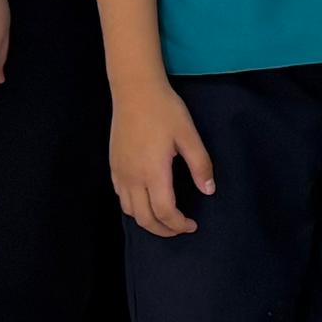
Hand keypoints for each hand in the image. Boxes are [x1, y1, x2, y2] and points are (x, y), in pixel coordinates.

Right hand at [111, 82, 212, 235]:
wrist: (135, 91)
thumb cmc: (165, 110)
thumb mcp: (189, 135)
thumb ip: (200, 165)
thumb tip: (208, 190)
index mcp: (153, 172)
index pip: (164, 212)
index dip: (179, 224)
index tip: (192, 225)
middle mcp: (132, 177)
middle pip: (144, 219)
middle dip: (164, 230)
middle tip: (180, 228)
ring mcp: (120, 172)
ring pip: (129, 211)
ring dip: (147, 221)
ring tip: (165, 218)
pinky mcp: (113, 166)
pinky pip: (121, 197)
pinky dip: (134, 207)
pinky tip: (147, 200)